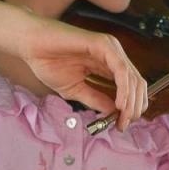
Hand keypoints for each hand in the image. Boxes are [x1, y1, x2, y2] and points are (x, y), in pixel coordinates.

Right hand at [20, 18, 147, 130]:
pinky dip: (124, 88)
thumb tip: (114, 113)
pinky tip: (119, 103)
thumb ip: (95, 99)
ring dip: (131, 101)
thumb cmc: (49, 62)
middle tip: (124, 124)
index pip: (131, 87)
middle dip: (134, 107)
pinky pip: (121, 69)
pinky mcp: (102, 44)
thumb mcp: (75, 90)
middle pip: (137, 83)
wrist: (31, 45)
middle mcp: (113, 55)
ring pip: (132, 77)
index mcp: (108, 64)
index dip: (131, 108)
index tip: (122, 125)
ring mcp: (110, 48)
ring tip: (123, 117)